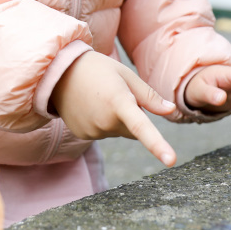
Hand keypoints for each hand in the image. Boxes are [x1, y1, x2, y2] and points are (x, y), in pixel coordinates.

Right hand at [50, 52, 178, 166]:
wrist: (59, 73)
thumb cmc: (98, 69)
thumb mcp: (126, 75)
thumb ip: (149, 96)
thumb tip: (170, 111)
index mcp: (119, 102)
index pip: (142, 127)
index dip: (157, 144)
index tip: (171, 160)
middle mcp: (105, 121)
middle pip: (133, 128)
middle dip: (131, 114)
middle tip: (114, 93)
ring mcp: (93, 130)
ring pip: (118, 131)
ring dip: (115, 118)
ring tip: (98, 97)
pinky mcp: (83, 135)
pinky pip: (103, 133)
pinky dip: (101, 122)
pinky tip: (89, 106)